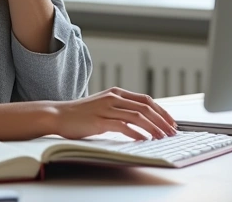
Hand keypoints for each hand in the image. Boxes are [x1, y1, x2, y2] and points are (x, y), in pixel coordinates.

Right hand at [51, 87, 177, 140]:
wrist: (59, 114)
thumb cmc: (82, 113)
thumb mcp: (104, 105)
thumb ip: (121, 108)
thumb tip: (142, 119)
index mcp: (117, 93)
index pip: (146, 100)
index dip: (161, 111)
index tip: (171, 122)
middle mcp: (113, 98)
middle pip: (145, 107)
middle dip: (162, 120)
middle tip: (172, 131)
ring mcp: (106, 108)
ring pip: (137, 116)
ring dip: (153, 127)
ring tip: (162, 137)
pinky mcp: (99, 121)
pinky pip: (123, 126)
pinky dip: (136, 133)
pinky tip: (143, 139)